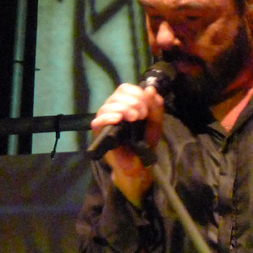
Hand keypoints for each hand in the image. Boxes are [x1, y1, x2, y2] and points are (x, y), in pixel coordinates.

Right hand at [91, 84, 163, 207]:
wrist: (140, 164)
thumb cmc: (145, 143)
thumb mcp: (155, 123)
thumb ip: (155, 107)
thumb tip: (150, 89)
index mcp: (125, 105)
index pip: (124, 89)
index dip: (136, 93)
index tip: (147, 106)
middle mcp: (113, 110)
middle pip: (116, 95)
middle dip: (132, 102)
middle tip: (142, 115)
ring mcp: (105, 121)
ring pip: (107, 106)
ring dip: (123, 108)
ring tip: (134, 118)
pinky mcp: (99, 134)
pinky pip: (97, 121)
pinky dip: (107, 117)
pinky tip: (118, 120)